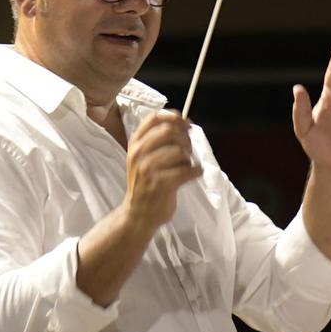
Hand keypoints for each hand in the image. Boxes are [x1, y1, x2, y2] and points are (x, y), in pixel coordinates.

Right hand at [122, 109, 199, 230]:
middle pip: (170, 131)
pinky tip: (193, 174)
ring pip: (180, 151)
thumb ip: (157, 140)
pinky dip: (196, 171)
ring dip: (189, 158)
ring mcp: (148, 169)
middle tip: (188, 151)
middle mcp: (139, 153)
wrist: (138, 214)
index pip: (155, 118)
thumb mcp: (142, 158)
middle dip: (185, 139)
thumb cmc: (145, 184)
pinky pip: (187, 170)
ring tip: (186, 167)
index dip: (174, 117)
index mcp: (135, 144)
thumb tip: (185, 123)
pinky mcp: (161, 184)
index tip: (187, 124)